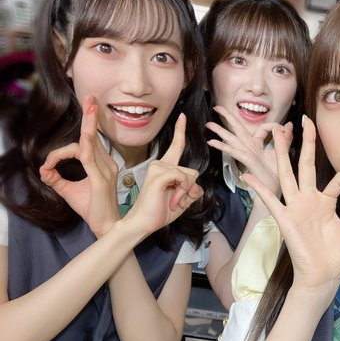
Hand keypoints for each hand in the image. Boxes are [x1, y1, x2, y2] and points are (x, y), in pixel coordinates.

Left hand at [40, 96, 119, 236]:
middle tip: (91, 97)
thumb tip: (43, 170)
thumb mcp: (69, 192)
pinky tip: (80, 138)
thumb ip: (56, 179)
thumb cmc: (92, 210)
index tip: (49, 166)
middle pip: (93, 137)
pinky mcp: (101, 179)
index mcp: (103, 166)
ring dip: (87, 125)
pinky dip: (77, 149)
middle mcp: (108, 165)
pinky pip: (88, 158)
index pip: (84, 147)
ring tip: (90, 106)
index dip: (61, 151)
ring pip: (90, 143)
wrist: (107, 227)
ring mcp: (107, 171)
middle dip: (91, 117)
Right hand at [124, 114, 203, 233]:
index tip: (183, 116)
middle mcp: (160, 165)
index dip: (180, 131)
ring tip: (171, 202)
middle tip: (175, 202)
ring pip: (189, 175)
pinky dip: (181, 191)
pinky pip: (182, 177)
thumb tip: (196, 186)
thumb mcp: (182, 201)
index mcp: (164, 168)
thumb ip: (192, 191)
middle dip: (189, 190)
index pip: (176, 146)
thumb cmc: (159, 212)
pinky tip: (172, 200)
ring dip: (185, 193)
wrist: (142, 224)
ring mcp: (157, 169)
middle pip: (192, 172)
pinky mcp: (158, 175)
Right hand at [207, 105, 293, 194]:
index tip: (284, 128)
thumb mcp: (282, 151)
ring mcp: (247, 152)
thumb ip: (285, 138)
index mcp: (258, 144)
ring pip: (231, 138)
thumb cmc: (276, 173)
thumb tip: (289, 124)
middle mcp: (250, 146)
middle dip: (227, 117)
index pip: (262, 127)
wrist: (274, 189)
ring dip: (219, 130)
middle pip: (238, 128)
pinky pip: (234, 150)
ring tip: (208, 124)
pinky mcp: (247, 160)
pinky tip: (212, 142)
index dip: (274, 126)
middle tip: (217, 106)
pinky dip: (222, 146)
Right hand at [243, 116, 339, 306]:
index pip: (339, 180)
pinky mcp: (286, 219)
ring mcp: (296, 207)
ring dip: (280, 153)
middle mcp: (309, 200)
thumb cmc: (339, 255)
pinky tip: (248, 176)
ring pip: (287, 174)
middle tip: (305, 120)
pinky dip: (260, 188)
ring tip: (274, 132)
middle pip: (305, 164)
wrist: (324, 276)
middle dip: (306, 142)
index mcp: (326, 201)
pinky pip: (271, 200)